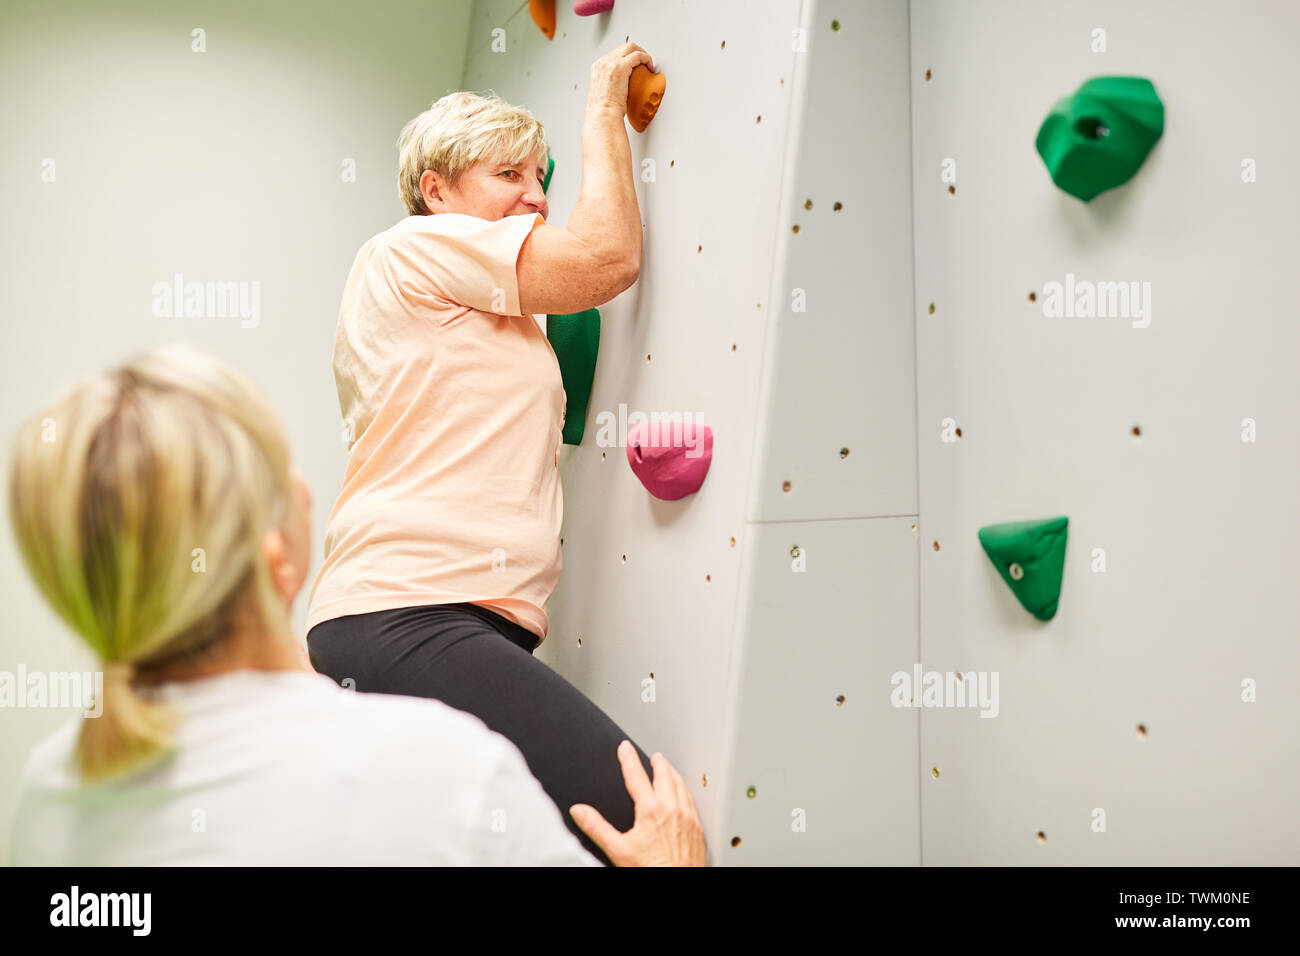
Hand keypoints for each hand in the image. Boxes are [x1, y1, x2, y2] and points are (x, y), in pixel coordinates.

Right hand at [569, 740, 706, 865]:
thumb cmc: (651, 870)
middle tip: (652, 756)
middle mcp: (672, 809)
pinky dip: (685, 790)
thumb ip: (596, 827)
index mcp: (650, 810)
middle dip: (657, 762)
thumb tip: (579, 811)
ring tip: (667, 768)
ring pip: (681, 785)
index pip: (636, 775)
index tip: (625, 747)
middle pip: (664, 775)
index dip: (629, 758)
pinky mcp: (697, 828)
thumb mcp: (617, 849)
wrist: (678, 883)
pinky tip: (683, 794)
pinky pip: (692, 800)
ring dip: (673, 773)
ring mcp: (687, 817)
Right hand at [586, 42, 654, 116]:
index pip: (615, 54)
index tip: (636, 66)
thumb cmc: (604, 111)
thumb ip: (610, 85)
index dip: (628, 57)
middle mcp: (603, 63)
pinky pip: (637, 56)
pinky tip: (650, 66)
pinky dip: (646, 59)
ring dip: (642, 54)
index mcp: (597, 68)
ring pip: (630, 47)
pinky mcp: (620, 68)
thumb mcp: (604, 93)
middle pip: (623, 47)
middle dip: (637, 52)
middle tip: (645, 63)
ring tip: (648, 64)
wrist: (603, 116)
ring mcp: (610, 64)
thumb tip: (620, 87)